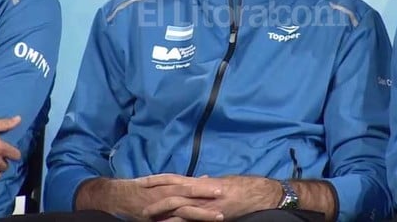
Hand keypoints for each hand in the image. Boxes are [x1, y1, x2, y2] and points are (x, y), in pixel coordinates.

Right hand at [76, 176, 221, 220]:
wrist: (113, 197)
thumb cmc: (138, 188)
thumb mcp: (159, 180)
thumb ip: (181, 181)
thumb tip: (204, 177)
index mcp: (164, 183)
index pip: (187, 183)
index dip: (203, 185)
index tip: (220, 186)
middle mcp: (161, 194)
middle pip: (186, 193)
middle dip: (204, 195)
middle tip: (222, 195)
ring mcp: (157, 208)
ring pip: (181, 209)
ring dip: (199, 212)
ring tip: (217, 216)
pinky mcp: (153, 219)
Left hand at [140, 174, 280, 220]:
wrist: (259, 193)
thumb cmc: (242, 186)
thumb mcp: (222, 182)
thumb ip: (209, 183)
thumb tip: (202, 179)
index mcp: (200, 182)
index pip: (172, 178)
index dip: (156, 179)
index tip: (141, 181)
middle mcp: (199, 191)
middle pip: (170, 190)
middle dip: (152, 195)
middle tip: (137, 200)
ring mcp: (204, 204)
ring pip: (176, 205)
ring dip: (160, 211)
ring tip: (145, 216)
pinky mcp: (211, 215)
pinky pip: (190, 219)